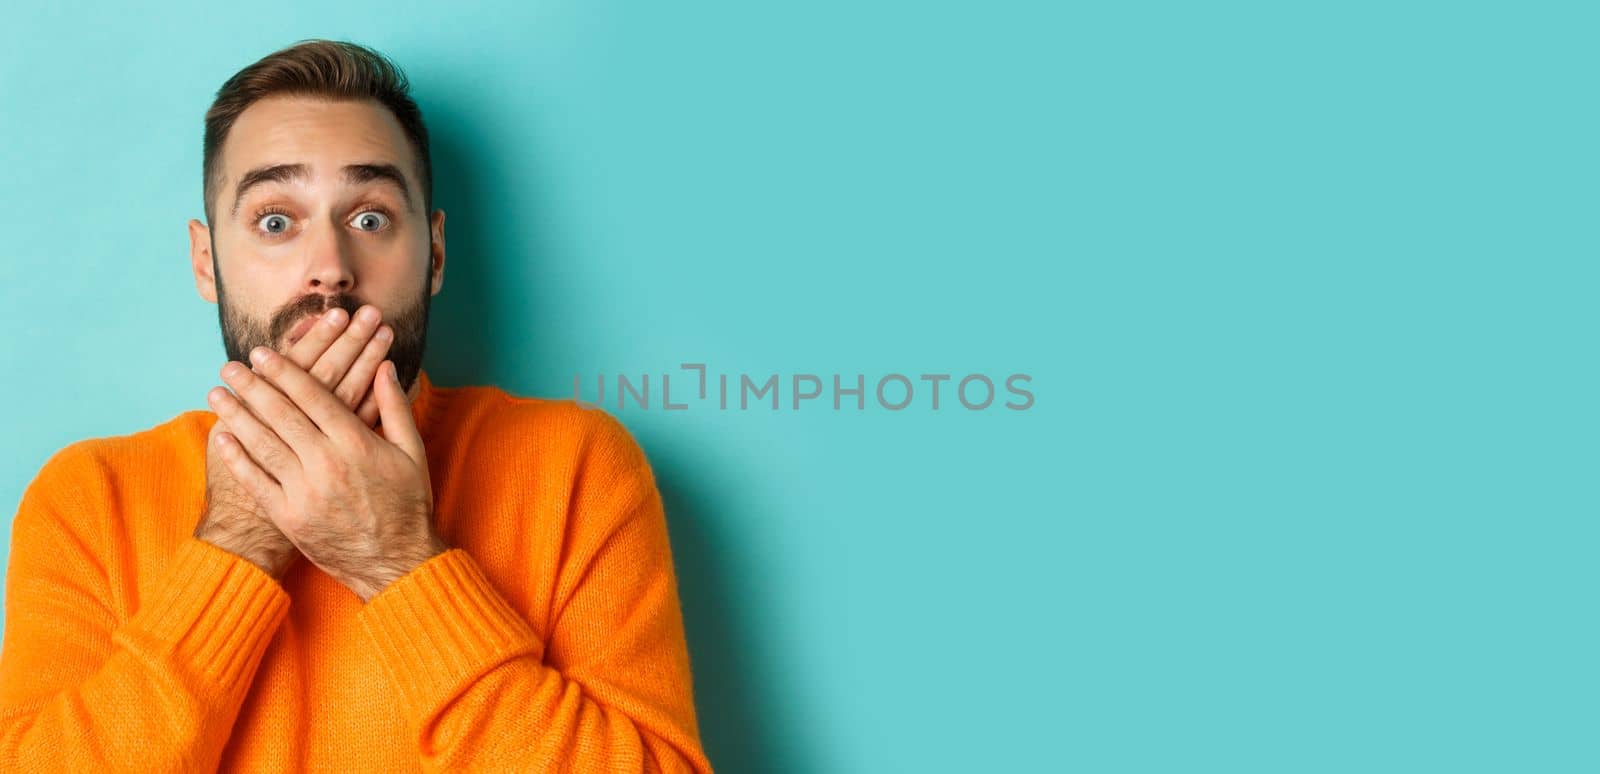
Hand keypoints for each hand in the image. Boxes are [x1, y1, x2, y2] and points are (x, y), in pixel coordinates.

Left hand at [208, 351, 443, 601]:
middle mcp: (327, 463)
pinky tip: (221, 437)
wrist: (395, 561)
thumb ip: (396, 406)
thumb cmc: (407, 504)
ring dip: (236, 415)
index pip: (312, 397)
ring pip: (263, 443)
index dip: (284, 372)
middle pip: (281, 415)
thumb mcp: (413, 451)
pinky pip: (256, 481)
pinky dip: (236, 458)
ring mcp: (305, 491)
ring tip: (217, 393)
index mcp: (357, 442)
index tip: (262, 353)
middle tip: (230, 366)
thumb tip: (384, 366)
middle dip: (252, 386)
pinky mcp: (289, 517)